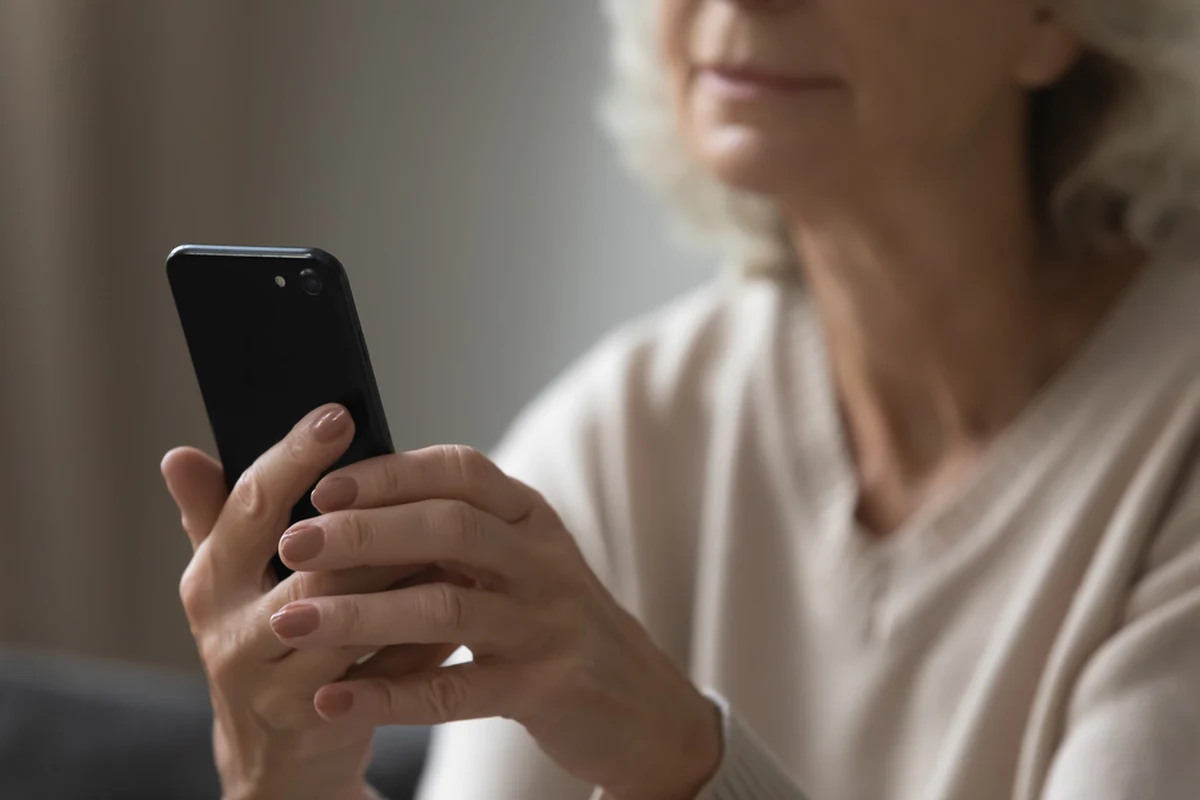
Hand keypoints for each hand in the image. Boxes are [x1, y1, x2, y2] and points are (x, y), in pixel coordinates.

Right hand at [162, 405, 454, 799]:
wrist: (279, 759)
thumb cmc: (265, 646)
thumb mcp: (230, 585)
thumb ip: (215, 518)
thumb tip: (178, 454)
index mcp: (209, 580)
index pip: (252, 503)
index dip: (295, 456)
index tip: (339, 414)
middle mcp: (228, 630)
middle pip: (311, 557)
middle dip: (374, 519)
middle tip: (428, 482)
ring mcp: (270, 681)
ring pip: (352, 610)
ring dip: (409, 572)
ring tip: (458, 534)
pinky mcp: (319, 718)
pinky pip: (386, 666)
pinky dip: (427, 633)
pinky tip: (462, 598)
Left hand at [269, 445, 723, 799]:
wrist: (642, 703)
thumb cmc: (556, 621)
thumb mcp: (523, 560)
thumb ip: (460, 531)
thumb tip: (355, 503)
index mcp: (530, 517)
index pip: (460, 471)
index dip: (390, 473)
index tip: (322, 487)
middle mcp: (542, 561)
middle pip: (449, 529)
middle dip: (363, 534)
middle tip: (293, 545)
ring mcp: (546, 625)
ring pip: (444, 610)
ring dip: (359, 614)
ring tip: (290, 622)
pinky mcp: (544, 689)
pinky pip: (455, 691)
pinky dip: (388, 696)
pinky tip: (334, 700)